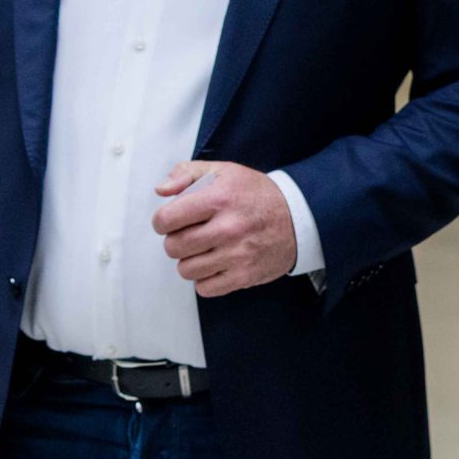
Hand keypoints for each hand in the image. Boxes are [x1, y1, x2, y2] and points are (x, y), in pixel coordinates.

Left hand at [151, 161, 296, 297]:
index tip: (169, 221)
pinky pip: (205, 288)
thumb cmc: (256, 194)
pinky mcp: (245, 276)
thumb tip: (161, 190)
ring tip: (202, 249)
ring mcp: (237, 255)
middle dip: (174, 241)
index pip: (167, 219)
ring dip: (189, 261)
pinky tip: (214, 264)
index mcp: (219, 198)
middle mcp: (228, 228)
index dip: (162, 221)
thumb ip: (185, 173)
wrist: (298, 218)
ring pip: (186, 270)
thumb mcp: (222, 171)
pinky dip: (204, 279)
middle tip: (187, 235)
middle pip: (174, 247)